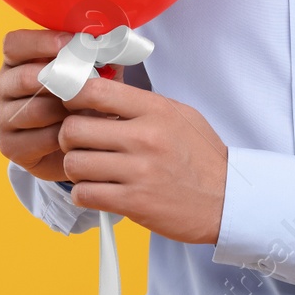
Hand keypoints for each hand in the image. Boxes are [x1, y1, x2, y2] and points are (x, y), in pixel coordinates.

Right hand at [0, 29, 125, 181]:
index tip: (69, 43)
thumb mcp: (90, 74)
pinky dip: (62, 136)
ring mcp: (1, 117)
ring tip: (86, 109)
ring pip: (33, 110)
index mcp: (15, 61)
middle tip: (85, 82)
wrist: (75, 145)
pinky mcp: (9, 146)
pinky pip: (38, 138)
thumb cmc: (81, 100)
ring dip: (64, 110)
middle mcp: (2, 87)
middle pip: (23, 77)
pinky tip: (77, 133)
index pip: (14, 44)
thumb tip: (107, 44)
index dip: (39, 42)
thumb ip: (96, 56)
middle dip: (58, 79)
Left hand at [59, 75, 227, 244]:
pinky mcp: (133, 202)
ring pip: (74, 164)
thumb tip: (97, 93)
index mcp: (155, 109)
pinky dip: (83, 194)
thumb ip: (139, 103)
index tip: (70, 104)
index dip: (71, 96)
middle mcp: (145, 137)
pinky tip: (97, 190)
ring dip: (75, 168)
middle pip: (74, 129)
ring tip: (90, 169)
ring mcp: (138, 171)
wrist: (226, 199)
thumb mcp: (178, 114)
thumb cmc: (199, 155)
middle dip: (68, 137)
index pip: (95, 91)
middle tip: (78, 143)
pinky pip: (84, 194)